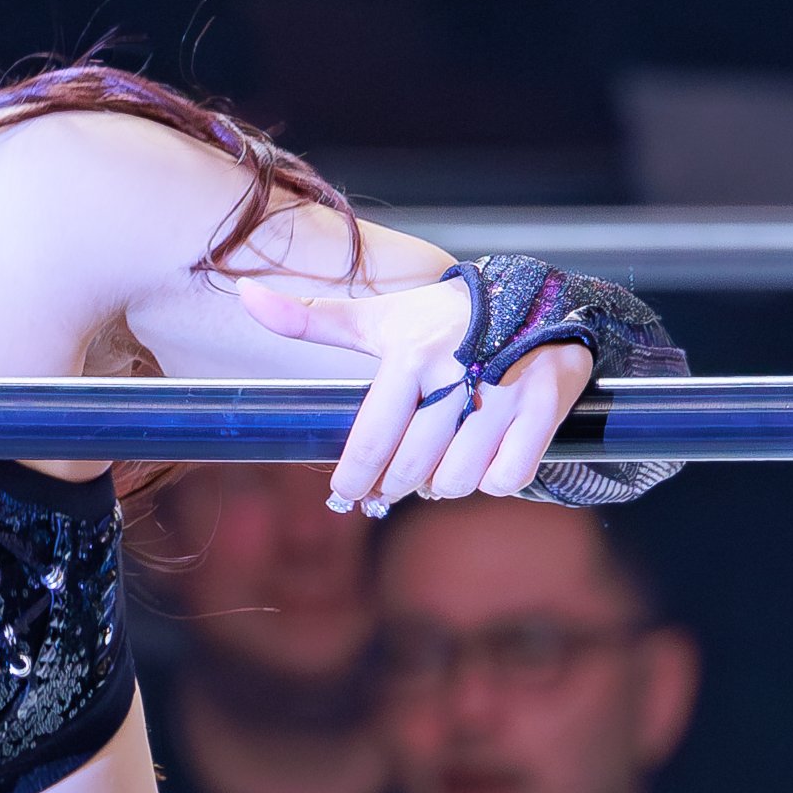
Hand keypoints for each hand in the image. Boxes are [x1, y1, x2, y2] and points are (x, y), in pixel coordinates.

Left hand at [249, 275, 593, 517]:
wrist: (537, 298)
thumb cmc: (444, 319)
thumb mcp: (381, 317)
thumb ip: (314, 317)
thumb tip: (246, 296)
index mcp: (410, 354)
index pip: (370, 443)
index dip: (353, 481)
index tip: (346, 496)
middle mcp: (457, 372)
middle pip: (412, 471)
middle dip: (397, 485)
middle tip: (396, 481)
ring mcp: (505, 391)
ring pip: (458, 481)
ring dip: (444, 484)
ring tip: (442, 464)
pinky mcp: (546, 407)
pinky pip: (506, 478)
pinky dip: (493, 480)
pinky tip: (486, 457)